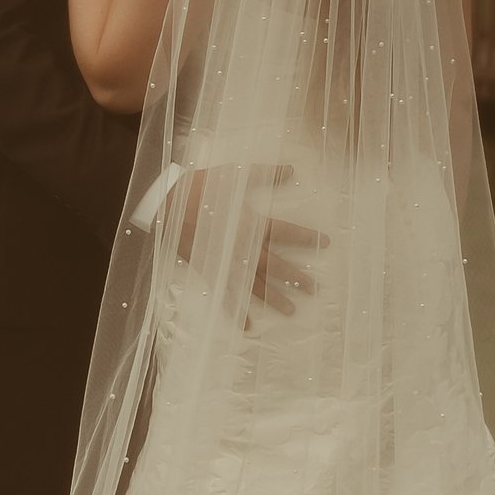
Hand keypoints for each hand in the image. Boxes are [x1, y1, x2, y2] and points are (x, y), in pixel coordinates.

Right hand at [166, 161, 325, 318]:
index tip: (325, 243)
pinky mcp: (213, 270)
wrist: (168, 206)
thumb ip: (265, 175)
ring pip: (256, 284)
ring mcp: (228, 262)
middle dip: (297, 278)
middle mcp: (245, 247)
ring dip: (274, 298)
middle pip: (276, 266)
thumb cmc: (203, 188)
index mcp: (253, 223)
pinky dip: (237, 310)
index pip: (287, 232)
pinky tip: (248, 325)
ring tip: (291, 311)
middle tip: (315, 289)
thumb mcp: (235, 175)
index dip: (307, 238)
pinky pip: (228, 294)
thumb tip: (292, 169)